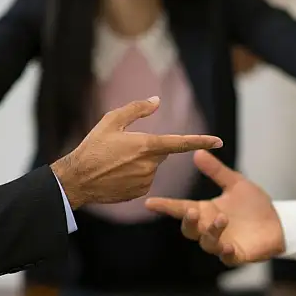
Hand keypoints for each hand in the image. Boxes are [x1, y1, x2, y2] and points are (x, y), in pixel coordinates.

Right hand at [51, 97, 222, 207]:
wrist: (77, 180)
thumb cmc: (93, 148)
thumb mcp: (111, 121)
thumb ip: (136, 109)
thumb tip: (156, 101)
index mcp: (147, 146)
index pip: (181, 143)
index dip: (201, 141)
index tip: (219, 141)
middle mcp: (150, 165)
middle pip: (160, 153)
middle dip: (148, 148)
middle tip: (123, 149)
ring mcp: (146, 181)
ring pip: (151, 167)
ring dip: (140, 163)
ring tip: (115, 163)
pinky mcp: (140, 193)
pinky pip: (144, 180)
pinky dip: (135, 176)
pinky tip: (117, 175)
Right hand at [145, 150, 283, 264]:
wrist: (278, 222)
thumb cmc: (253, 204)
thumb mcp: (235, 183)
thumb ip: (216, 171)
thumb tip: (198, 152)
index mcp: (206, 211)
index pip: (180, 208)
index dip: (165, 206)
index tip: (150, 202)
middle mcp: (209, 228)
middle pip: (189, 229)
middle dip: (188, 221)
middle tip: (192, 211)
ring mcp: (221, 242)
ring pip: (207, 242)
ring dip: (211, 232)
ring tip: (222, 219)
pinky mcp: (236, 254)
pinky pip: (226, 257)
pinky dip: (225, 252)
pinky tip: (227, 245)